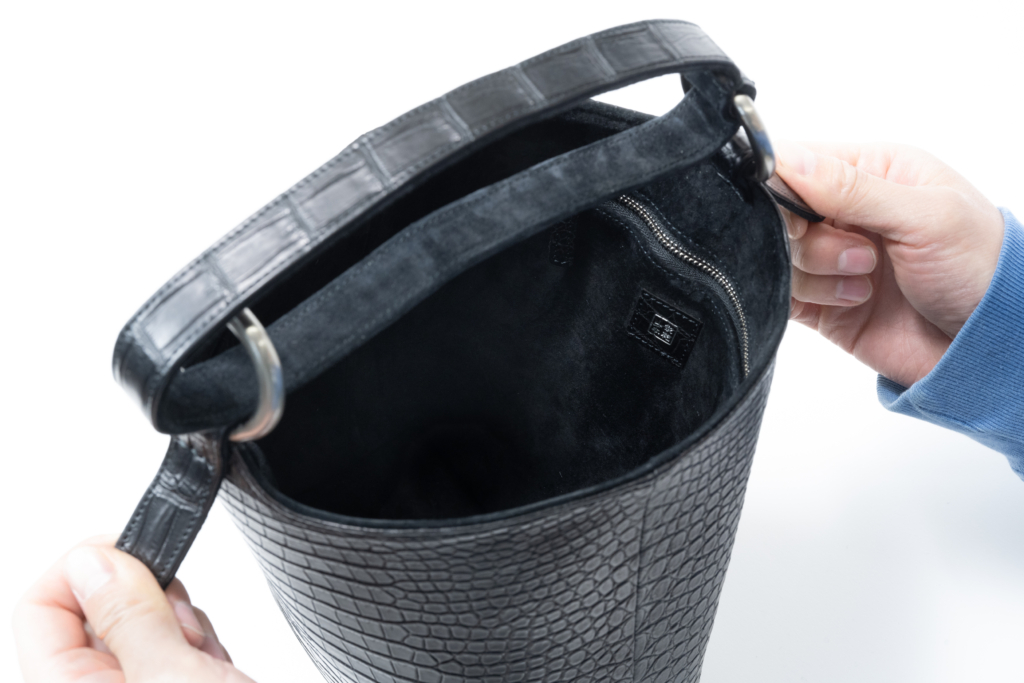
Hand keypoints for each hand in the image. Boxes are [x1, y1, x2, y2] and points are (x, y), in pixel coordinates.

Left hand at [14, 537, 255, 682]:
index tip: (136, 552)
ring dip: (185, 627)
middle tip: (184, 625)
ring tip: (209, 661)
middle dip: (150, 602)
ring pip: (143, 624)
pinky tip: (221, 671)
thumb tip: (93, 559)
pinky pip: (173, 646)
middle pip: (96, 611)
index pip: (39, 608)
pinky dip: (202, 647)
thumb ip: (128, 616)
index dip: (84, 568)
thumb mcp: (171, 678)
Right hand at [776, 142, 1004, 386]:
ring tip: (868, 277)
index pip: (795, 161)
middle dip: (805, 234)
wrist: (988, 343)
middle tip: (855, 249)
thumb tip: (788, 159)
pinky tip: (855, 300)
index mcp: (869, 171)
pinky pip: (780, 292)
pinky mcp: (818, 299)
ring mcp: (828, 256)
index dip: (781, 183)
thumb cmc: (980, 266)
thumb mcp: (925, 216)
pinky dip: (811, 297)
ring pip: (777, 254)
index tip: (801, 210)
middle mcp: (843, 210)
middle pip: (776, 211)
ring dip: (818, 270)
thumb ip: (853, 187)